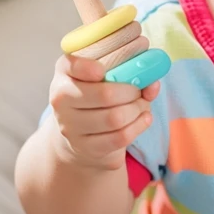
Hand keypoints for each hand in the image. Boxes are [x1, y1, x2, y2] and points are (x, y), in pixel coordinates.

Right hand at [48, 53, 159, 169]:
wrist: (81, 133)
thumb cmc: (98, 95)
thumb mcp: (108, 76)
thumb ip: (133, 72)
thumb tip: (153, 83)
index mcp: (65, 73)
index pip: (71, 65)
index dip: (88, 67)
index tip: (102, 70)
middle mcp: (61, 99)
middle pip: (105, 95)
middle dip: (132, 92)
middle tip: (139, 91)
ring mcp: (70, 126)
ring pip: (115, 118)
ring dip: (137, 110)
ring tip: (141, 105)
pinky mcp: (86, 147)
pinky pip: (120, 137)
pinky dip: (138, 126)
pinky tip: (143, 119)